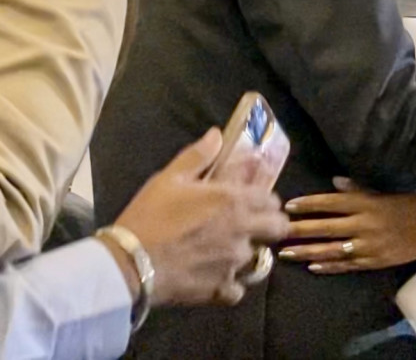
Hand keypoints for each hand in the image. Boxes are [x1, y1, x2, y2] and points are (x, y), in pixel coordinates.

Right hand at [111, 128, 289, 306]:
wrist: (128, 263)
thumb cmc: (149, 216)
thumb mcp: (169, 178)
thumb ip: (198, 155)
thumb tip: (216, 134)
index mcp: (236, 201)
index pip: (273, 200)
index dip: (265, 201)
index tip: (253, 202)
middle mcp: (243, 231)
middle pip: (278, 230)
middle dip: (270, 227)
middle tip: (250, 227)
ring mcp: (234, 263)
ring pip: (256, 259)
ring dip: (245, 254)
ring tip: (223, 252)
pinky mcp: (220, 290)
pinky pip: (237, 289)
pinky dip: (229, 285)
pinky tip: (215, 278)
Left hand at [281, 178, 415, 273]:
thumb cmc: (413, 202)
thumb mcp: (387, 191)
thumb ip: (360, 189)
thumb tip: (334, 183)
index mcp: (369, 202)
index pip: (331, 203)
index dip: (309, 204)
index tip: (289, 205)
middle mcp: (366, 223)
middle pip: (326, 227)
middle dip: (300, 230)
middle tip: (277, 232)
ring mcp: (370, 245)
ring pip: (332, 249)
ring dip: (308, 251)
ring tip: (287, 253)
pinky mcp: (376, 261)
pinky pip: (348, 265)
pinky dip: (330, 266)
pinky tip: (313, 266)